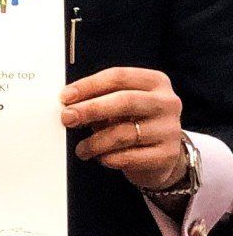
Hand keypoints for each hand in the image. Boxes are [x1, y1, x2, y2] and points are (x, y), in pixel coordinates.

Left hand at [61, 67, 188, 190]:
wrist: (163, 157)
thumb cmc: (136, 125)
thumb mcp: (121, 107)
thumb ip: (99, 101)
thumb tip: (69, 105)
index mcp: (155, 82)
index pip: (119, 77)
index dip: (89, 85)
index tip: (66, 96)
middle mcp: (166, 103)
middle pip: (125, 101)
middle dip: (90, 109)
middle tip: (68, 118)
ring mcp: (169, 129)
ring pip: (123, 133)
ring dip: (94, 142)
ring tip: (82, 149)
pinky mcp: (166, 155)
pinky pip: (127, 157)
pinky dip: (107, 158)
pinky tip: (101, 158)